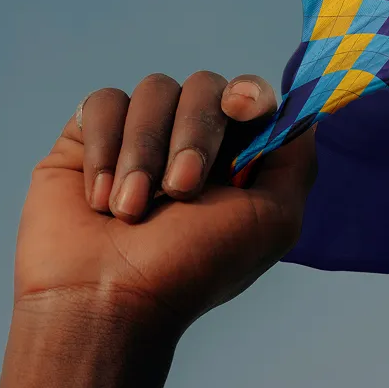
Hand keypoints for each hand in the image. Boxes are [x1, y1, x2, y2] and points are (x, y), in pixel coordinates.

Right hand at [18, 71, 315, 333]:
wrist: (106, 301)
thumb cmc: (193, 268)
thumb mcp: (274, 220)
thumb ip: (297, 160)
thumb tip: (300, 113)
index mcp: (238, 157)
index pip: (252, 96)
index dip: (250, 93)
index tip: (239, 108)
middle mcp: (191, 140)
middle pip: (205, 86)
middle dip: (195, 135)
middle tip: (180, 189)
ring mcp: (140, 136)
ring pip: (155, 90)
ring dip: (144, 152)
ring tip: (129, 209)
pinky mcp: (88, 137)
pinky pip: (103, 102)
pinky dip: (104, 147)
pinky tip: (100, 197)